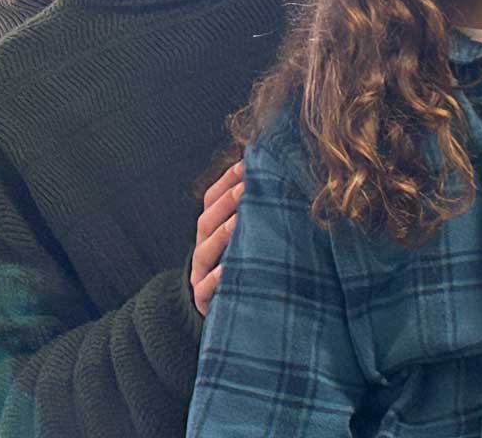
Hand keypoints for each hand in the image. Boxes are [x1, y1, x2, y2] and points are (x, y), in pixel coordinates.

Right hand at [191, 160, 244, 315]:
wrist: (239, 317)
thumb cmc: (251, 269)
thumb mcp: (253, 240)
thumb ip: (259, 214)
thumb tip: (279, 175)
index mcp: (211, 231)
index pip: (212, 199)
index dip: (226, 180)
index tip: (247, 164)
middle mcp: (203, 250)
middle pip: (207, 221)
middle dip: (226, 202)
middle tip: (246, 187)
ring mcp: (201, 275)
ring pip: (205, 251)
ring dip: (221, 235)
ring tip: (237, 222)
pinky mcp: (205, 301)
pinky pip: (206, 288)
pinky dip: (217, 278)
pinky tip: (228, 269)